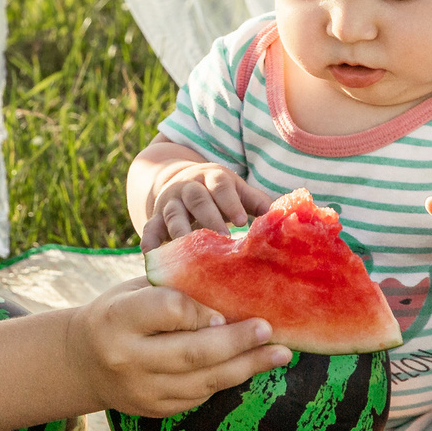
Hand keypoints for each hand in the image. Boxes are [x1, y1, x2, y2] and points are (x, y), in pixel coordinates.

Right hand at [71, 278, 286, 416]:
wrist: (81, 362)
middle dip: (237, 341)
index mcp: (117, 319)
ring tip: (280, 354)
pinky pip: (200, 396)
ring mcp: (142, 391)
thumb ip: (173, 289)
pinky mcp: (155, 410)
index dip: (200, 310)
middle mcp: (128, 359)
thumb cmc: (117, 314)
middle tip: (269, 329)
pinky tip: (251, 366)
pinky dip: (227, 379)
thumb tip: (231, 282)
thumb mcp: (132, 291)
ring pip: (203, 381)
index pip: (168, 311)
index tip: (224, 308)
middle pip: (192, 352)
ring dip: (246, 366)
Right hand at [138, 158, 275, 250]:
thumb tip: (282, 218)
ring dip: (180, 230)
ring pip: (173, 213)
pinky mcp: (156, 216)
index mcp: (213, 178)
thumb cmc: (220, 192)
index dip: (230, 202)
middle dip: (208, 217)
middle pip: (197, 199)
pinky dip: (149, 238)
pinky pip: (150, 226)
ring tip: (189, 251)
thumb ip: (256, 201)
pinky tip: (150, 252)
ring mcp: (171, 202)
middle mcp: (189, 187)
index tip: (242, 221)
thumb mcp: (237, 190)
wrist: (182, 181)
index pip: (221, 186)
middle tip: (221, 238)